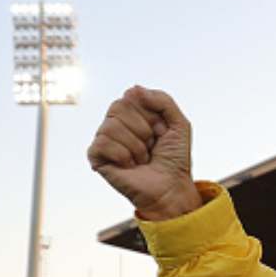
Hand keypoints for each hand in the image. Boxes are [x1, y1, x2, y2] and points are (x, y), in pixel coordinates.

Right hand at [86, 86, 201, 220]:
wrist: (171, 187)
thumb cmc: (175, 158)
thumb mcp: (179, 124)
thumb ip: (162, 100)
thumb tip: (133, 89)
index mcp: (134, 113)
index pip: (130, 96)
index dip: (150, 114)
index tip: (161, 130)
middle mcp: (116, 123)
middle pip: (118, 106)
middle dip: (143, 128)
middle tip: (151, 145)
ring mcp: (105, 139)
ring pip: (111, 126)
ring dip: (136, 146)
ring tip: (142, 158)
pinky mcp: (96, 157)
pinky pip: (101, 143)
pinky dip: (122, 155)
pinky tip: (129, 165)